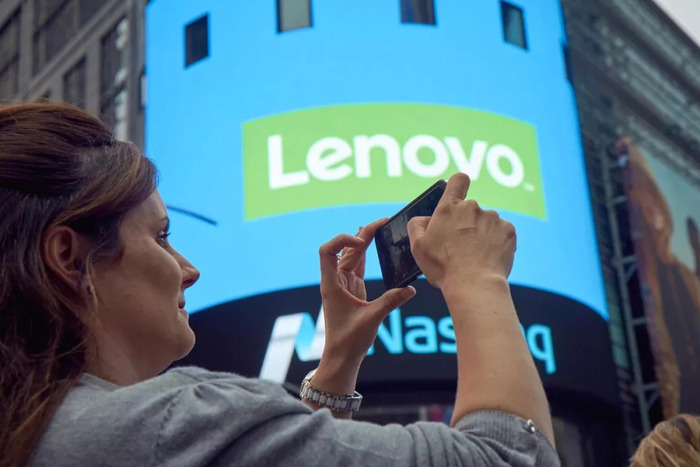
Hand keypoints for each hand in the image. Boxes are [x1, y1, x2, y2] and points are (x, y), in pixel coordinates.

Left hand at [318, 219, 416, 365]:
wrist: (341, 357)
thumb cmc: (349, 341)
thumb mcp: (372, 320)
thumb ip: (390, 302)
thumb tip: (411, 289)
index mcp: (332, 284)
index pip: (327, 252)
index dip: (341, 240)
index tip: (361, 241)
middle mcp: (336, 281)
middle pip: (345, 250)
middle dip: (362, 234)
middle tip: (382, 222)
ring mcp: (344, 284)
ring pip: (352, 256)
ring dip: (364, 241)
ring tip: (380, 226)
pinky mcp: (353, 289)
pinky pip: (358, 265)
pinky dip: (365, 253)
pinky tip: (372, 243)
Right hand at [407, 172, 516, 290]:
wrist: (474, 284)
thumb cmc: (443, 267)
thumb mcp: (418, 246)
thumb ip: (417, 225)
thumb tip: (426, 218)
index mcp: (449, 208)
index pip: (458, 180)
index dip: (458, 185)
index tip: (458, 196)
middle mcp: (472, 207)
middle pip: (470, 210)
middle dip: (467, 224)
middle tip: (461, 247)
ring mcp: (493, 218)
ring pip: (487, 223)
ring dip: (482, 235)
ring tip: (476, 256)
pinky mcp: (508, 231)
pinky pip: (501, 234)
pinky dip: (496, 243)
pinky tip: (489, 258)